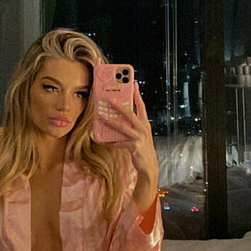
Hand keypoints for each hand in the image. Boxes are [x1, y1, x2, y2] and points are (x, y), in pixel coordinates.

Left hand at [103, 82, 158, 214]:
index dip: (137, 95)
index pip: (141, 106)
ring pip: (122, 127)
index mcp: (145, 124)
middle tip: (109, 98)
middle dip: (119, 105)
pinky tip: (104, 141)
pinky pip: (119, 143)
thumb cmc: (142, 149)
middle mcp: (143, 128)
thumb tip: (116, 116)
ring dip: (110, 121)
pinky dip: (111, 142)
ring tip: (101, 117)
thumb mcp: (139, 135)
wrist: (149, 167)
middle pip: (130, 113)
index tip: (133, 83)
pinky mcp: (135, 147)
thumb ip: (130, 126)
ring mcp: (140, 138)